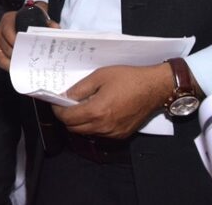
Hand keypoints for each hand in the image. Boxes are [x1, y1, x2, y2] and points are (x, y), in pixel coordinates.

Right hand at [0, 1, 53, 70]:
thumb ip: (50, 24)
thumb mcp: (41, 18)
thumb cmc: (33, 20)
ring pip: (1, 55)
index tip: (25, 48)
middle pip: (5, 45)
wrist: (28, 19)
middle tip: (27, 61)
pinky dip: (7, 65)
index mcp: (8, 19)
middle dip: (16, 55)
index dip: (15, 41)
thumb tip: (55, 29)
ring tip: (24, 67)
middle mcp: (0, 29)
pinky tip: (18, 68)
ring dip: (12, 62)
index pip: (8, 31)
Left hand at [52, 63, 173, 138]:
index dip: (57, 109)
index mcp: (97, 111)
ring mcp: (113, 133)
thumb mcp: (99, 76)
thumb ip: (79, 89)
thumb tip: (64, 97)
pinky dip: (93, 126)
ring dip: (80, 122)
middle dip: (67, 117)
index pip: (67, 118)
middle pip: (73, 129)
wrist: (155, 88)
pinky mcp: (121, 135)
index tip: (56, 101)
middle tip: (68, 103)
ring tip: (84, 106)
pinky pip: (100, 134)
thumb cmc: (128, 79)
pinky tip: (98, 112)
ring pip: (86, 133)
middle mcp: (104, 127)